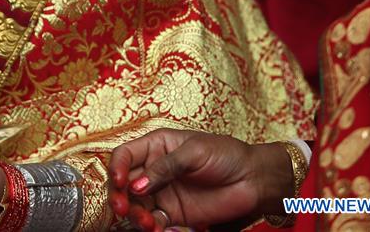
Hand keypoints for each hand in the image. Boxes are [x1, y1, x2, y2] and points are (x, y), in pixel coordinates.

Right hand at [107, 129, 293, 230]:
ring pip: (137, 206)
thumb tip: (137, 185)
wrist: (253, 179)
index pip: (125, 155)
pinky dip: (152, 228)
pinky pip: (155, 222)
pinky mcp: (173, 214)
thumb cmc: (226, 155)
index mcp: (155, 146)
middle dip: (120, 196)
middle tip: (123, 208)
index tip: (118, 181)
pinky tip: (157, 230)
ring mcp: (162, 193)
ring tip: (147, 222)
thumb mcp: (194, 152)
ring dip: (135, 216)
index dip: (116, 167)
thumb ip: (165, 167)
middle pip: (125, 183)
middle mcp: (154, 170)